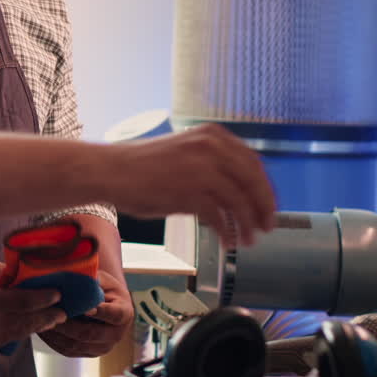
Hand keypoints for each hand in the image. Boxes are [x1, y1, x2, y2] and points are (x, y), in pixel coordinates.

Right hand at [0, 256, 66, 348]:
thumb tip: (27, 277)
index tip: (59, 294)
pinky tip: (28, 324)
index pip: (25, 301)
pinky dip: (18, 330)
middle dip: (47, 316)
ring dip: (35, 325)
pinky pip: (6, 337)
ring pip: (18, 333)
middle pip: (26, 321)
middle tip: (64, 311)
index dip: (45, 298)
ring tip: (51, 319)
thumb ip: (5, 273)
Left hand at [38, 269, 133, 357]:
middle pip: (91, 334)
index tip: (85, 308)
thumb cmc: (100, 286)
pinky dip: (53, 341)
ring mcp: (102, 347)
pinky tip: (42, 327)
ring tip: (43, 319)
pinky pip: (68, 351)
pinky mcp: (87, 353)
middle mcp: (116, 334)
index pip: (115, 315)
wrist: (102, 301)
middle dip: (69, 325)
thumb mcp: (101, 279)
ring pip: (77, 345)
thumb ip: (91, 279)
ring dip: (58, 334)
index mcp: (124, 313)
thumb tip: (73, 275)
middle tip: (52, 313)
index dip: (100, 312)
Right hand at [104, 123, 276, 245]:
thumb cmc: (140, 165)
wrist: (108, 170)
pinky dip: (228, 232)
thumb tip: (238, 191)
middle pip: (253, 182)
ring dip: (248, 224)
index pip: (254, 163)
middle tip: (267, 226)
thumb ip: (211, 165)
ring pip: (240, 201)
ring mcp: (201, 169)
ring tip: (249, 240)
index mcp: (212, 135)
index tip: (268, 206)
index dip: (265, 189)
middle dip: (264, 208)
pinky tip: (228, 241)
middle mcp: (211, 147)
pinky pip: (220, 217)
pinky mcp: (189, 192)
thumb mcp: (184, 153)